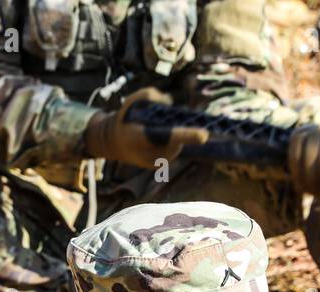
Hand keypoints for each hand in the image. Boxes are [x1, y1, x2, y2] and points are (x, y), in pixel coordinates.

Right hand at [84, 88, 208, 169]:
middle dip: (178, 130)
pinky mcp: (159, 166)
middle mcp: (149, 154)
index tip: (204, 135)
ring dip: (174, 136)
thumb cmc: (125, 120)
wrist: (115, 143)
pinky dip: (171, 142)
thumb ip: (150, 96)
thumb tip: (170, 102)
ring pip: (176, 146)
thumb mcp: (131, 101)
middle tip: (165, 122)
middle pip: (176, 140)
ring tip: (157, 130)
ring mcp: (155, 163)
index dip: (187, 135)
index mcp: (140, 138)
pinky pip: (173, 151)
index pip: (167, 136)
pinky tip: (159, 138)